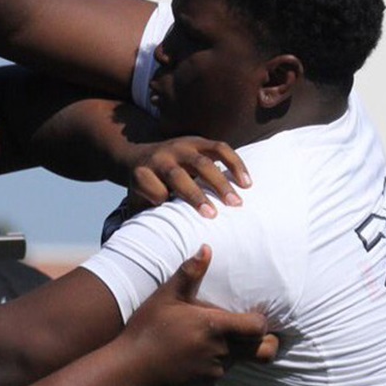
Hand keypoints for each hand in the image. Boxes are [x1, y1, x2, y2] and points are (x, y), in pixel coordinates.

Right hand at [119, 246, 269, 385]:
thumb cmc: (146, 330)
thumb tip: (206, 248)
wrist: (127, 371)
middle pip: (264, 352)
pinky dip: (214, 364)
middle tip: (255, 332)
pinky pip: (219, 374)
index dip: (262, 321)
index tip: (254, 314)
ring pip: (240, 362)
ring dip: (235, 351)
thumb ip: (189, 274)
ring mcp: (214, 373)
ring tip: (212, 339)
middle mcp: (221, 353)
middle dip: (266, 341)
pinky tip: (192, 356)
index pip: (259, 327)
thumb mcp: (165, 297)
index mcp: (215, 328)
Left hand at [126, 137, 250, 218]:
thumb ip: (148, 219)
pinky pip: (220, 149)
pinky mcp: (198, 141)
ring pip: (202, 162)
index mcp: (143, 174)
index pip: (151, 187)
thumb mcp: (139, 204)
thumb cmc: (145, 190)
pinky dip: (236, 164)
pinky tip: (247, 182)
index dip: (160, 198)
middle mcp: (160, 159)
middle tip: (213, 215)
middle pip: (177, 175)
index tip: (172, 214)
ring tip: (236, 203)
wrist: (142, 157)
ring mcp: (181, 147)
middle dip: (195, 195)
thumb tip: (165, 243)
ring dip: (221, 183)